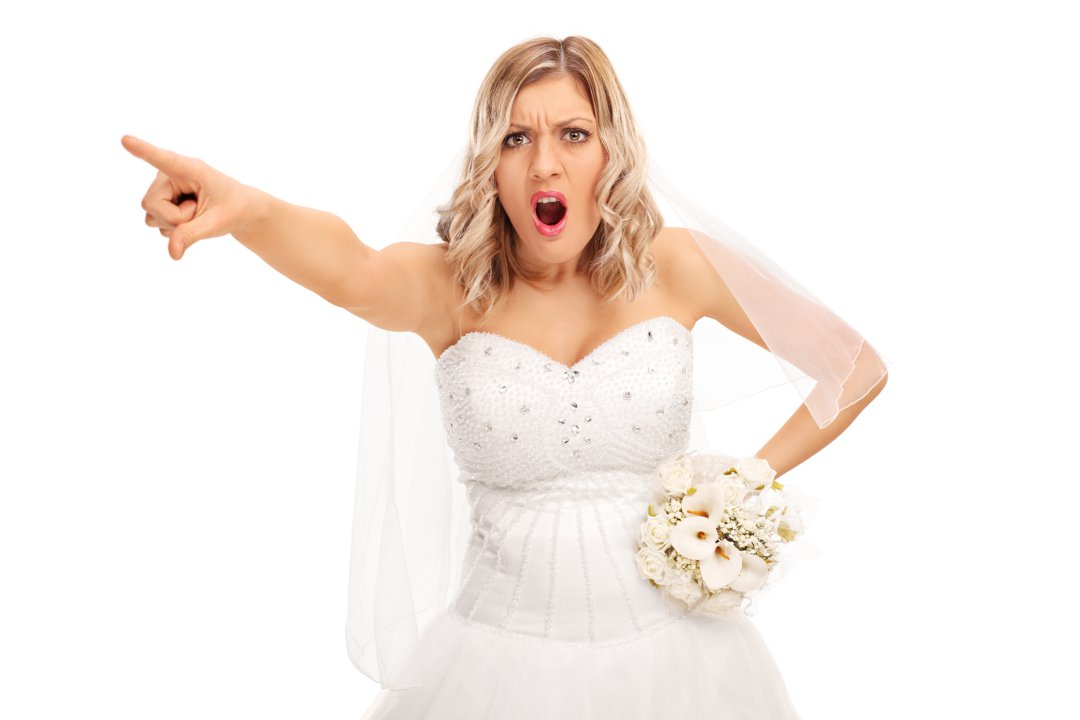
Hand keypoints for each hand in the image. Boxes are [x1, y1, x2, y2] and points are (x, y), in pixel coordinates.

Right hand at [121, 135, 260, 259]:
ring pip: (150, 215)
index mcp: (191, 169)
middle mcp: (170, 174)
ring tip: (194, 213)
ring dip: (173, 224)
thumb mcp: (217, 223)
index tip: (126, 140)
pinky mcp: (159, 200)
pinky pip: (153, 223)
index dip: (144, 150)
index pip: (165, 160)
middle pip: (151, 204)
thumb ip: (192, 235)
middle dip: (174, 219)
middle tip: (198, 213)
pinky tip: (187, 218)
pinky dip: (172, 229)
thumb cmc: (232, 209)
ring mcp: (162, 187)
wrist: (236, 210)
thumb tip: (172, 253)